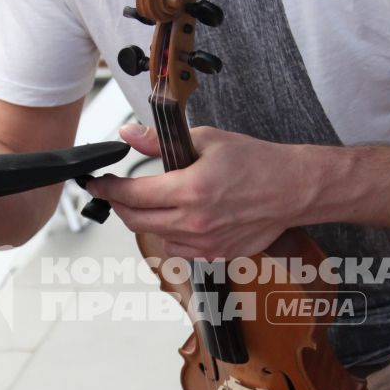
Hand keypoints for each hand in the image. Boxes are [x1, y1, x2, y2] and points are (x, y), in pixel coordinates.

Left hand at [86, 123, 313, 260]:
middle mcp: (195, 222)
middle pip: (136, 222)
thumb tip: (128, 135)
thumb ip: (160, 141)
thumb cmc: (257, 162)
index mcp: (190, 190)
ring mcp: (205, 243)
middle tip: (115, 193)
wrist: (293, 189)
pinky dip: (171, 235)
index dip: (108, 189)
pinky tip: (180, 218)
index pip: (132, 195)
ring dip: (147, 221)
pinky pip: (179, 249)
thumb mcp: (207, 140)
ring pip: (156, 237)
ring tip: (154, 202)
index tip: (97, 183)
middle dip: (120, 206)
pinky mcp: (216, 255)